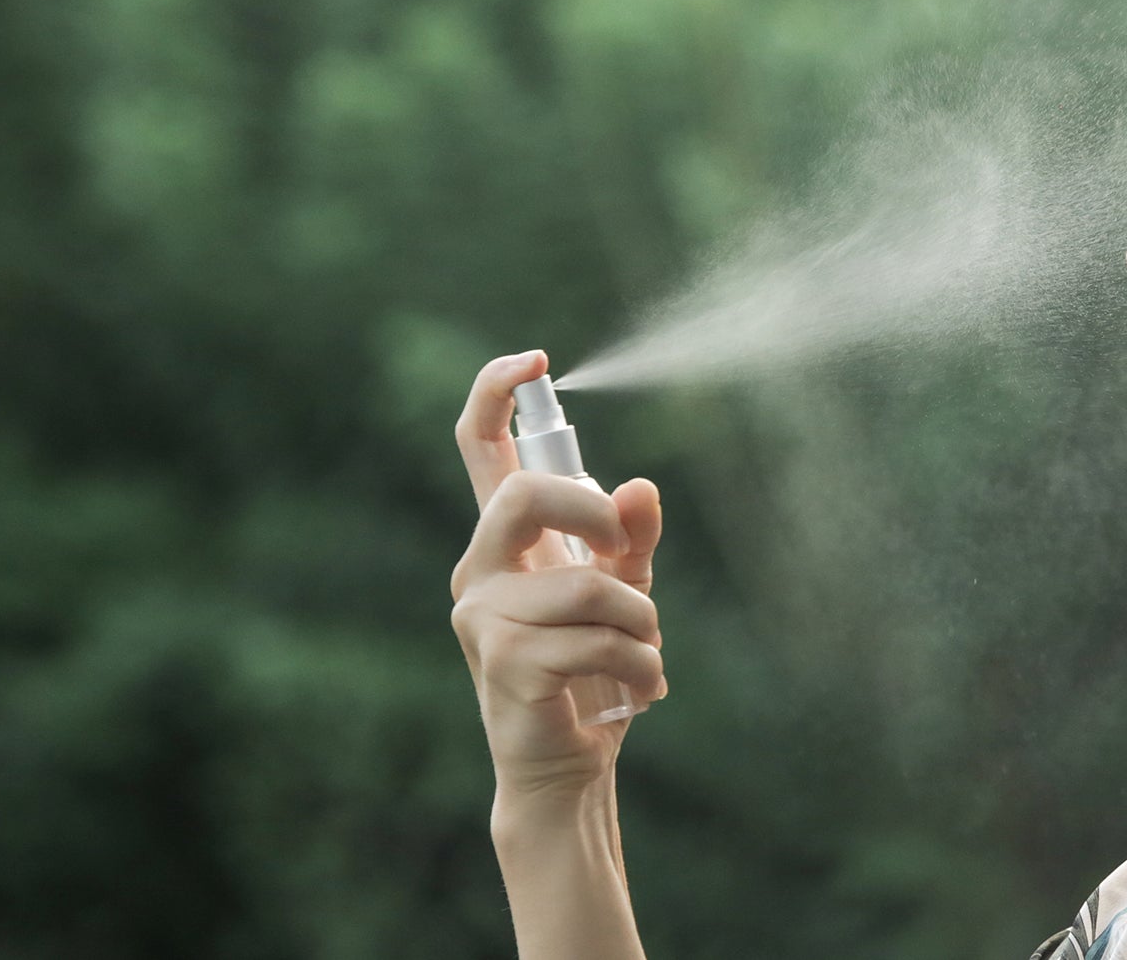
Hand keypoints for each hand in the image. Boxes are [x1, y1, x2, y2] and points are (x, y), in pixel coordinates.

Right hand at [449, 349, 668, 803]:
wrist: (566, 766)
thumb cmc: (591, 672)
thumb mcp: (624, 592)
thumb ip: (631, 538)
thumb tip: (640, 487)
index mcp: (505, 543)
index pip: (480, 449)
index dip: (496, 394)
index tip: (535, 359)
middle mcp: (480, 570)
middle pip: (523, 498)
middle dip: (592, 516)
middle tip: (626, 553)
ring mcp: (484, 616)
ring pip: (584, 584)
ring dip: (639, 621)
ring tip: (646, 656)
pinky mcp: (502, 662)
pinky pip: (595, 640)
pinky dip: (639, 664)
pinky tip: (641, 692)